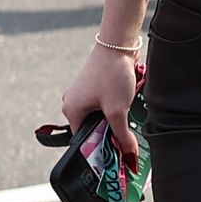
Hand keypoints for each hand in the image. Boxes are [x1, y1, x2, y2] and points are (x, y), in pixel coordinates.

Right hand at [61, 45, 141, 175]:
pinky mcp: (92, 87)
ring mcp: (81, 94)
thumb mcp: (118, 110)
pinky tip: (126, 104)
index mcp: (70, 111)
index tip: (117, 155)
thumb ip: (122, 136)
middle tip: (127, 136)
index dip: (101, 149)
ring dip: (114, 120)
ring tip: (127, 115)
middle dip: (109, 133)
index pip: (83, 141)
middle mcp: (72, 103)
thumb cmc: (112, 75)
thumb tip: (129, 156)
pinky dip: (115, 108)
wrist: (118, 45)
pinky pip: (102, 105)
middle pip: (92, 129)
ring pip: (99, 117)